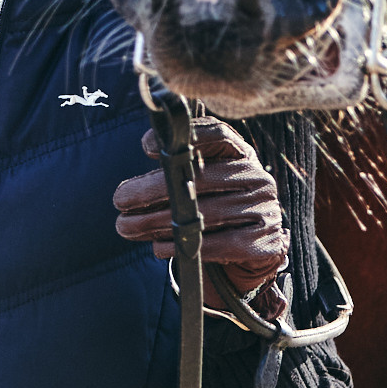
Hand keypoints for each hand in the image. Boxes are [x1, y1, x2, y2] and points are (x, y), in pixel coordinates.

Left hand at [114, 118, 289, 320]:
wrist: (254, 253)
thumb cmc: (217, 207)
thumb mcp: (204, 181)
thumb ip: (180, 165)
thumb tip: (150, 146)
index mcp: (243, 155)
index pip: (219, 134)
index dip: (185, 137)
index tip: (146, 147)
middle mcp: (259, 178)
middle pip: (202, 178)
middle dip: (154, 189)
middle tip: (120, 199)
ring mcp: (266, 210)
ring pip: (206, 213)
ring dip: (159, 221)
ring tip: (127, 226)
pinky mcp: (265, 243)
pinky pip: (219, 244)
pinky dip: (184, 246)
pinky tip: (158, 246)